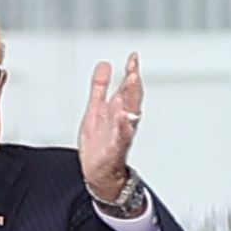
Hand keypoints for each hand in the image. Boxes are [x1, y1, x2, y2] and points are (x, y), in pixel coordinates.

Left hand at [77, 53, 142, 198]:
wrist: (98, 173)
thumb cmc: (99, 144)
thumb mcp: (96, 108)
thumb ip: (100, 87)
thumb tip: (104, 65)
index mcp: (118, 110)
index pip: (127, 88)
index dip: (131, 72)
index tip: (133, 57)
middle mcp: (122, 121)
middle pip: (131, 98)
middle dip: (133, 82)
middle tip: (134, 67)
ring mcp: (120, 134)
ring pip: (130, 113)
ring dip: (132, 98)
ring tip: (132, 82)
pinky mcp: (115, 148)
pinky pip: (121, 135)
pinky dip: (123, 125)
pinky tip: (123, 115)